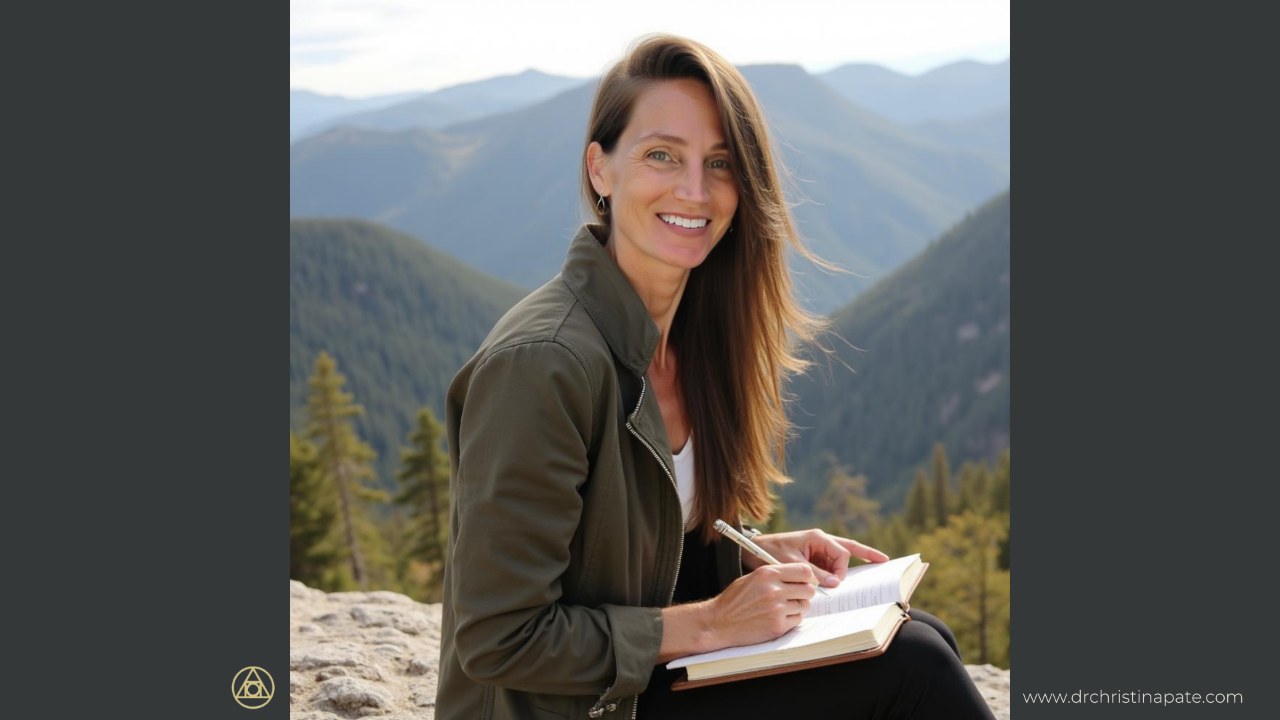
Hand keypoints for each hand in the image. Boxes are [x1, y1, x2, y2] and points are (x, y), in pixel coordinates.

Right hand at [707, 563, 816, 646]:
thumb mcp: (752, 578)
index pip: (804, 570)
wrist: (719, 622)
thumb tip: (803, 576)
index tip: (803, 581)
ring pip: (805, 605)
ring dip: (797, 607)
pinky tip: (777, 618)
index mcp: (767, 573)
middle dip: (804, 593)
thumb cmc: (735, 599)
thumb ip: (776, 575)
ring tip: (782, 608)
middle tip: (794, 596)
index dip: (807, 577)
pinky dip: (791, 619)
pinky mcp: (778, 626)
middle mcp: (774, 589)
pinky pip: (798, 620)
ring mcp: (777, 609)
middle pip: (809, 589)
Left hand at [743, 529, 889, 586]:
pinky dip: (836, 574)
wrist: (752, 551)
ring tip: (868, 570)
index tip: (836, 584)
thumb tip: (836, 584)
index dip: (842, 570)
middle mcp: (820, 541)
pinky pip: (830, 566)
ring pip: (840, 559)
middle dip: (867, 554)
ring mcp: (817, 550)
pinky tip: (843, 582)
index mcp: (817, 538)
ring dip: (845, 570)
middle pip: (849, 549)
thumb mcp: (792, 565)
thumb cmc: (770, 554)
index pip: (842, 553)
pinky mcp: (813, 559)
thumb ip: (814, 574)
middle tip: (884, 560)